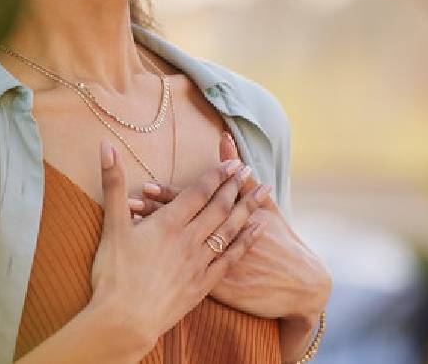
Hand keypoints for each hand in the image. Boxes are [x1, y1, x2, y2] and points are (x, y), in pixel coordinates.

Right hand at [89, 139, 267, 351]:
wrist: (124, 321)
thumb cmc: (114, 274)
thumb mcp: (111, 226)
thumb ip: (113, 184)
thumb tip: (106, 146)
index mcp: (168, 223)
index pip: (198, 192)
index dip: (216, 175)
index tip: (232, 162)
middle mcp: (189, 239)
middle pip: (219, 207)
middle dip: (235, 186)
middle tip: (249, 169)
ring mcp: (199, 262)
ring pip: (230, 229)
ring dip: (248, 207)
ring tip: (264, 191)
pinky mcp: (203, 284)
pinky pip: (231, 258)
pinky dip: (247, 241)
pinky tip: (258, 230)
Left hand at [130, 133, 331, 326]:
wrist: (298, 285)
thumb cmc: (281, 242)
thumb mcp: (265, 207)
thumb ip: (241, 177)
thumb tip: (225, 139)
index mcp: (229, 219)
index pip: (194, 203)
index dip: (169, 195)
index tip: (146, 185)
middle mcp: (219, 242)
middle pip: (181, 225)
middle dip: (154, 214)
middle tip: (129, 203)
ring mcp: (215, 267)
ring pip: (176, 250)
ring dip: (153, 239)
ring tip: (130, 228)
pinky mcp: (214, 289)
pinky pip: (182, 276)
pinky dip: (163, 266)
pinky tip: (143, 262)